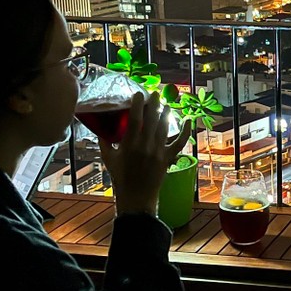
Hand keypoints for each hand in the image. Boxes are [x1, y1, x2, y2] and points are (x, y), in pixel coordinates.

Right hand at [99, 92, 192, 215]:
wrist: (136, 197)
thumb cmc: (120, 178)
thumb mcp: (109, 159)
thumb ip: (105, 143)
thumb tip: (101, 130)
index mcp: (129, 145)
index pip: (135, 120)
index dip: (137, 105)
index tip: (138, 94)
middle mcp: (145, 146)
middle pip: (151, 120)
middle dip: (154, 104)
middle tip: (155, 93)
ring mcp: (158, 152)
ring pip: (164, 128)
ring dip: (166, 114)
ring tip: (167, 104)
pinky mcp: (168, 158)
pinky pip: (179, 143)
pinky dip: (186, 131)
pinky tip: (189, 120)